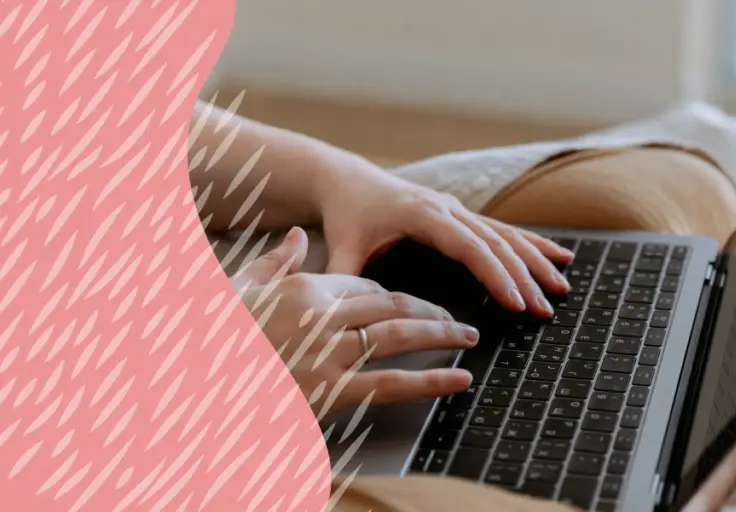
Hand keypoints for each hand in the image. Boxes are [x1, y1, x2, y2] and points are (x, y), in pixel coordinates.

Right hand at [231, 227, 475, 415]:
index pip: (366, 287)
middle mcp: (322, 315)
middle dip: (432, 311)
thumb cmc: (220, 336)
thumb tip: (299, 233)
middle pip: (393, 305)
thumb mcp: (243, 289)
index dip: (396, 297)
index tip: (414, 307)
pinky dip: (432, 381)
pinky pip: (393, 383)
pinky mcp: (332, 390)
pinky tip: (459, 379)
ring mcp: (329, 352)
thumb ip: (277, 260)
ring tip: (469, 338)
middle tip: (459, 320)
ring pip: (400, 336)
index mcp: (304, 288)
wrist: (196, 383)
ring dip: (441, 335)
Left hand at [313, 158, 574, 316]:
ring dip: (537, 261)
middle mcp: (447, 208)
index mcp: (423, 215)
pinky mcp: (463, 216)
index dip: (495, 274)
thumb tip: (343, 314)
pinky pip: (504, 230)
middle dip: (525, 276)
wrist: (349, 181)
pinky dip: (533, 244)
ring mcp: (459, 210)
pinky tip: (560, 256)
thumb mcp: (341, 247)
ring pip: (506, 235)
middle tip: (545, 308)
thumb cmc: (347, 215)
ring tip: (562, 288)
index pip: (469, 248)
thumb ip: (345, 277)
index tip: (516, 301)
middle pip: (496, 243)